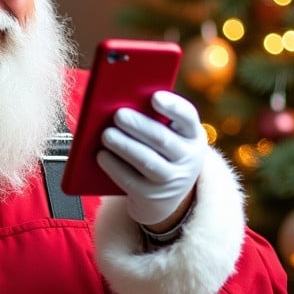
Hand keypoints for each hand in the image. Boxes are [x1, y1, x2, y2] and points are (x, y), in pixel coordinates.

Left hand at [96, 91, 206, 225]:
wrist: (164, 196)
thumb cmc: (161, 153)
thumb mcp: (169, 136)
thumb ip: (154, 120)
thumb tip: (122, 101)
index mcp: (192, 135)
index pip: (188, 117)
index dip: (173, 107)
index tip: (155, 97)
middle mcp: (188, 159)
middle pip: (162, 139)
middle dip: (139, 126)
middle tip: (118, 115)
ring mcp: (171, 180)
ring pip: (146, 161)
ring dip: (125, 146)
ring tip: (106, 134)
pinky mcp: (150, 196)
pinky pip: (130, 180)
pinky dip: (114, 166)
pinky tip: (101, 155)